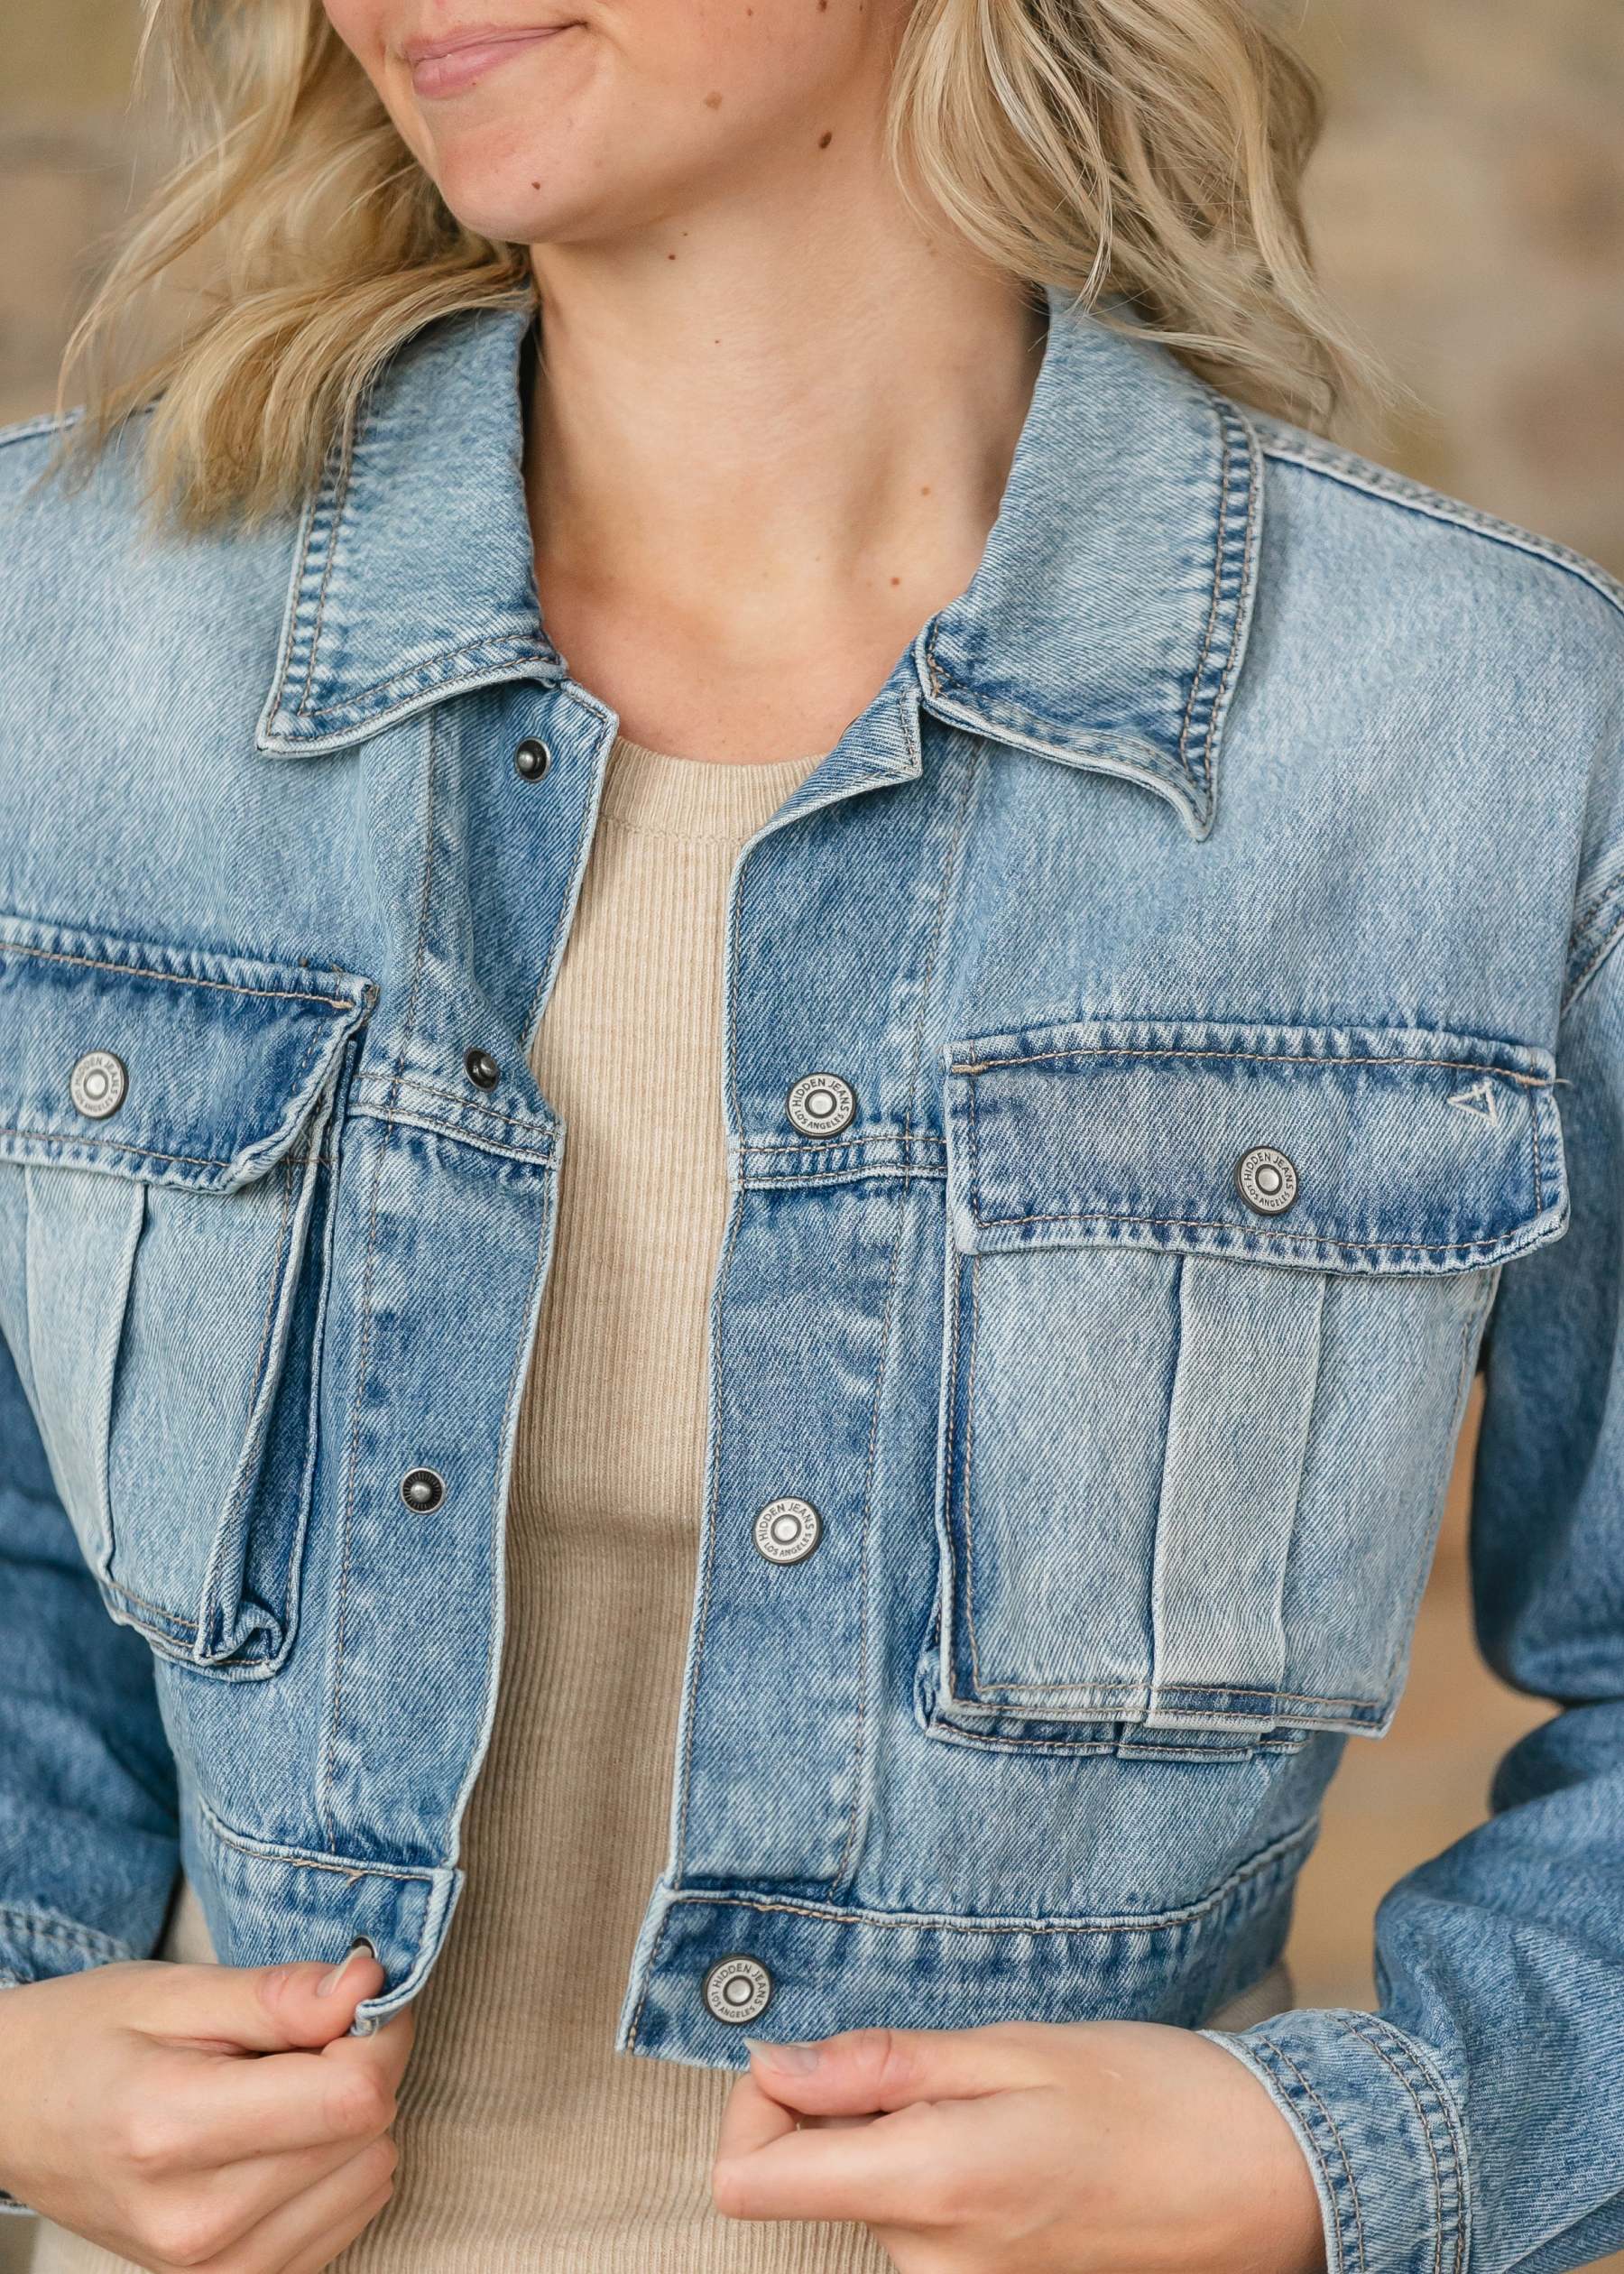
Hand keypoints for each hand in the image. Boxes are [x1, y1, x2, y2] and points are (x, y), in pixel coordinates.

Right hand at [0, 1943, 414, 2271]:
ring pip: (371, 2177)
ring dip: (349, 2119)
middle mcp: (198, 2223)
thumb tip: (368, 1986)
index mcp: (173, 2132)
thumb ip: (277, 1996)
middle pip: (368, 2136)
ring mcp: (214, 2271)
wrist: (13, 2117)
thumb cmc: (86, 2041)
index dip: (378, 2032)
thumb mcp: (172, 1992)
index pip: (350, 2097)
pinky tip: (279, 2135)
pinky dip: (335, 2165)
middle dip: (361, 2067)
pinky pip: (349, 2218)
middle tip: (304, 2035)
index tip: (355, 1996)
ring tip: (279, 2087)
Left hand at [713, 2016, 1326, 2273]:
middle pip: (809, 2182)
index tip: (802, 2057)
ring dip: (899, 2138)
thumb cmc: (1154, 2099)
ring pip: (869, 2197)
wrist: (1267, 2180)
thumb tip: (775, 2066)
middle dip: (843, 2109)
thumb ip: (883, 2067)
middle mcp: (930, 2262)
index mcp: (928, 2187)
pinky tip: (1010, 2139)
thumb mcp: (1012, 2050)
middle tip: (934, 2062)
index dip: (754, 2108)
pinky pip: (920, 2224)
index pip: (748, 2181)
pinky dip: (938, 2171)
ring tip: (992, 2098)